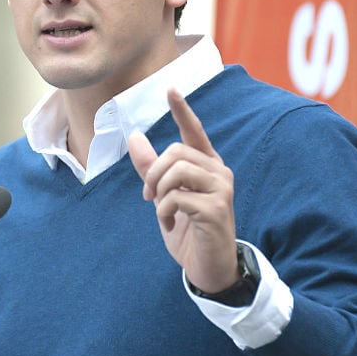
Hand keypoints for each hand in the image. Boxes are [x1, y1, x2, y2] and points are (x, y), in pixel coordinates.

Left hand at [128, 88, 238, 293]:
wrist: (209, 266)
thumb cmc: (190, 231)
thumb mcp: (165, 197)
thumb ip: (151, 169)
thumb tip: (135, 136)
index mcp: (207, 166)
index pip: (194, 131)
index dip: (182, 110)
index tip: (171, 89)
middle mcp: (219, 172)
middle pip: (175, 152)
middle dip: (153, 173)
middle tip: (148, 196)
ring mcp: (221, 189)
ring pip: (176, 170)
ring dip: (159, 192)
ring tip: (162, 210)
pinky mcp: (216, 208)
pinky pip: (177, 197)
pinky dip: (164, 211)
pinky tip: (171, 224)